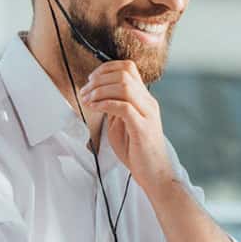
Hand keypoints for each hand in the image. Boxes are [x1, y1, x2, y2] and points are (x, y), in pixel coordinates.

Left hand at [79, 60, 173, 188]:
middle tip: (85, 92)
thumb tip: (99, 96)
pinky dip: (105, 104)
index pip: (128, 68)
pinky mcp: (142, 128)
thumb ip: (114, 108)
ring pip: (124, 87)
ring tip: (87, 100)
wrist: (155, 173)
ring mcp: (147, 114)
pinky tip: (95, 108)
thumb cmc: (137, 151)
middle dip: (99, 79)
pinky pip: (124, 107)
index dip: (106, 68)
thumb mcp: (122, 124)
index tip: (91, 79)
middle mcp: (148, 103)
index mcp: (144, 99)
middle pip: (124, 74)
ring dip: (100, 91)